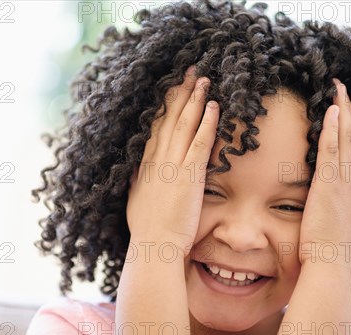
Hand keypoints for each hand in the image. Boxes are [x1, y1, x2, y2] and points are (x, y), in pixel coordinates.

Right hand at [126, 66, 218, 256]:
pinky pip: (199, 143)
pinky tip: (214, 106)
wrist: (154, 247)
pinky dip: (206, 123)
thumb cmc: (147, 228)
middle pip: (169, 119)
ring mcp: (172, 167)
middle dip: (180, 93)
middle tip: (190, 72)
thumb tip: (137, 166)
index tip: (173, 87)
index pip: (156, 127)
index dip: (165, 105)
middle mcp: (157, 161)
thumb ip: (138, 179)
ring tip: (204, 80)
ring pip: (183, 125)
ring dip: (194, 100)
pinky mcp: (189, 177)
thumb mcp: (136, 198)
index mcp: (145, 165)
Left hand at [298, 79, 350, 266]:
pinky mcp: (330, 185)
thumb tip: (327, 192)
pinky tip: (332, 112)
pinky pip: (332, 151)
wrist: (331, 262)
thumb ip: (335, 199)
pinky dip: (333, 130)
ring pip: (347, 139)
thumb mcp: (338, 217)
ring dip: (344, 112)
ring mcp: (345, 182)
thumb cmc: (329, 246)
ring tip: (340, 89)